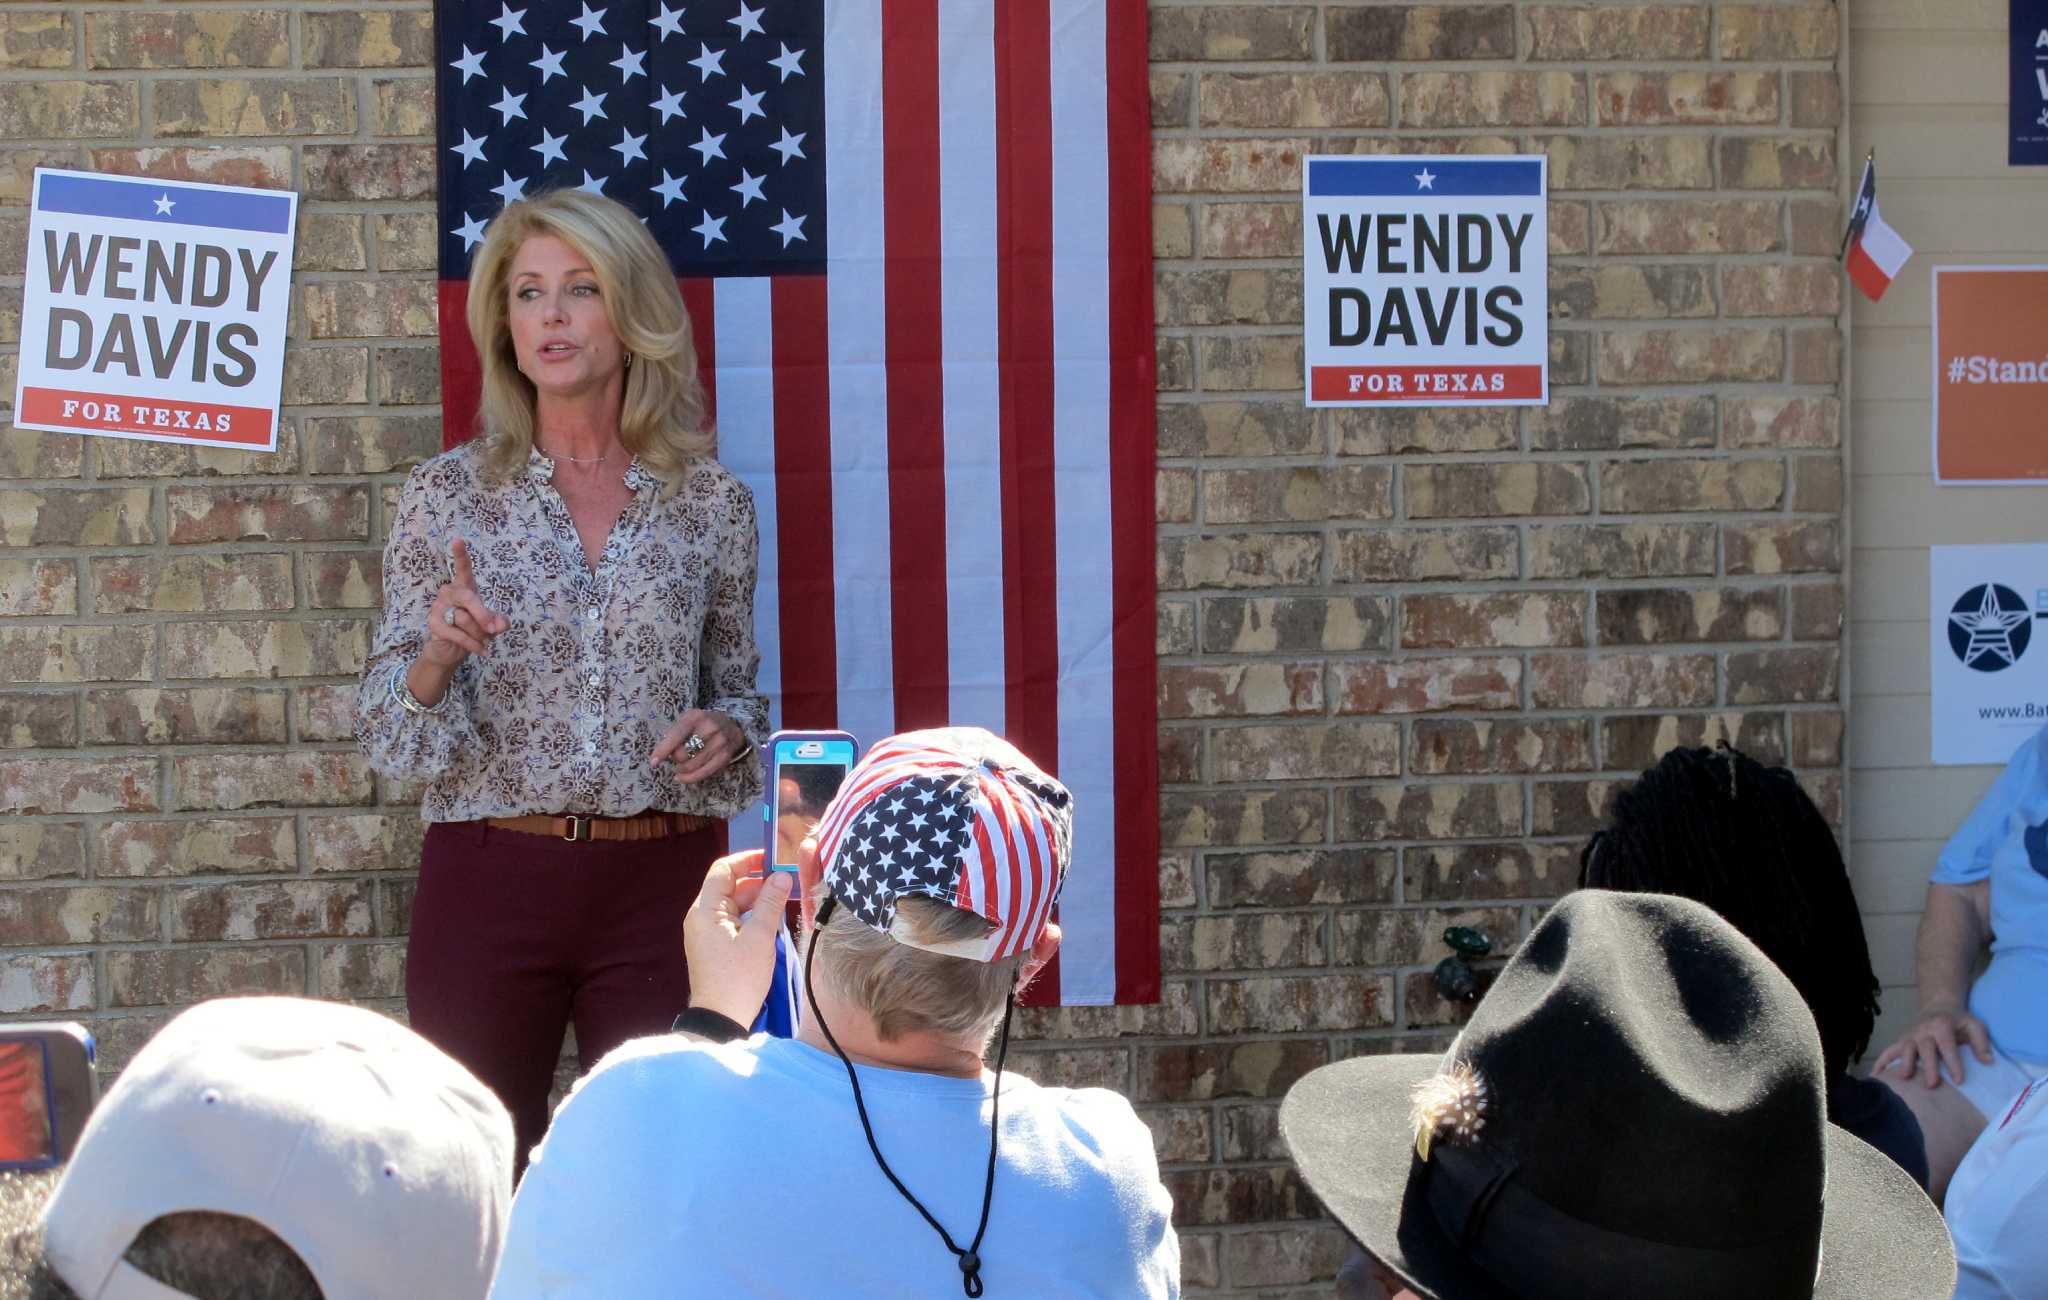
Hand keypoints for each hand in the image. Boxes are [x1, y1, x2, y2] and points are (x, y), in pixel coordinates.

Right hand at [421, 540, 508, 667]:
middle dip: (484, 616)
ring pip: (465, 619)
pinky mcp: (434, 625)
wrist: (453, 651)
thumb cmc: (473, 630)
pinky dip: (473, 645)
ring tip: (484, 640)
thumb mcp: (491, 624)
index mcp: (464, 587)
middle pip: (469, 598)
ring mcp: (439, 608)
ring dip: (480, 634)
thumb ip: (498, 621)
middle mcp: (449, 593)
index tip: (458, 540)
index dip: (461, 555)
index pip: (463, 568)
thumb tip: (499, 625)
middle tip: (494, 630)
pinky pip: (458, 635)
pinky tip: (482, 651)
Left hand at [650, 708, 745, 782]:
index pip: (677, 735)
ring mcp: (720, 743)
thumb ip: (674, 734)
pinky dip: (690, 778)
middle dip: (675, 759)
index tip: (654, 762)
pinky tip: (682, 777)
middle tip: (676, 757)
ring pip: (692, 766)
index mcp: (696, 717)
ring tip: (680, 766)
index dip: (664, 749)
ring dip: (681, 769)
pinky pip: (704, 773)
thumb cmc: (702, 724)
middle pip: (683, 753)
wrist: (731, 726)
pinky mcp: (725, 757)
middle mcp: (710, 728)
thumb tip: (659, 756)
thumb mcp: (688, 720)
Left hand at [682, 850, 792, 1025]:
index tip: (772, 859)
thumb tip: (782, 875)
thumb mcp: (760, 938)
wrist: (721, 1019)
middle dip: (758, 883)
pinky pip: (734, 922)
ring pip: (735, 905)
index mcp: (705, 911)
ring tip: (784, 904)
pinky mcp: (715, 947)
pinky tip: (772, 923)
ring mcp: (707, 933)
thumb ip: (771, 903)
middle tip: (787, 884)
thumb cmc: (738, 977)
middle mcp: (701, 918)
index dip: (747, 860)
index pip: (723, 870)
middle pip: (730, 887)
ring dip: (758, 902)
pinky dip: (753, 918)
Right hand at [1872, 1002, 1993, 1087]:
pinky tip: (1877, 1076)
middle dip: (1928, 1066)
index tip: (1959, 1081)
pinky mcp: (1902, 1041)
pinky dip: (1881, 1062)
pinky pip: (1889, 1051)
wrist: (1939, 1006)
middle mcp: (1923, 1030)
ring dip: (1905, 1063)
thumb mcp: (1974, 1025)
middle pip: (1925, 1049)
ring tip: (1905, 1078)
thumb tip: (1988, 1061)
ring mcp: (1910, 1036)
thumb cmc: (1958, 1021)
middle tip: (1932, 1084)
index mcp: (1942, 1026)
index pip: (1948, 1046)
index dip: (1953, 1063)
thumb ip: (1981, 1042)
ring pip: (1905, 1049)